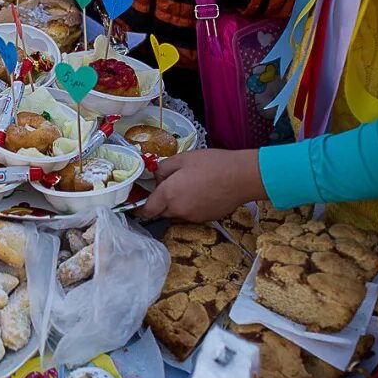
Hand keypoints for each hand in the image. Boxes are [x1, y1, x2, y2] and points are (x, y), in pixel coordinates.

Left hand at [133, 149, 265, 222]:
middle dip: (160, 202)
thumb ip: (163, 168)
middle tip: (169, 184)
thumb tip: (157, 178)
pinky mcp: (206, 219)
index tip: (135, 203)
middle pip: (161, 211)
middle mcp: (178, 210)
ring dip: (176, 203)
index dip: (138, 208)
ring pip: (177, 213)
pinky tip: (202, 192)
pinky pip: (191, 214)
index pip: (146, 210)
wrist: (242, 177)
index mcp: (168, 195)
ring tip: (189, 185)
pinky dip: (191, 205)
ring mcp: (193, 217)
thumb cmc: (211, 164)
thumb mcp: (182, 159)